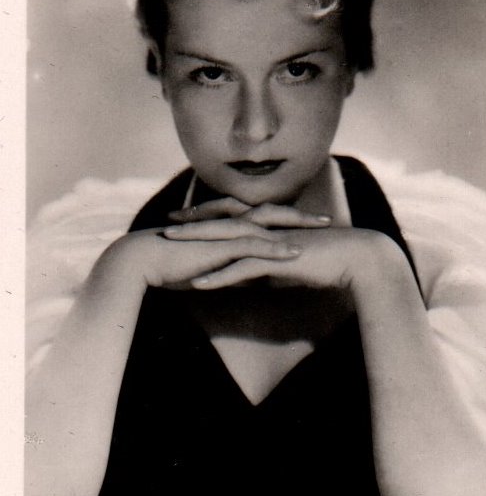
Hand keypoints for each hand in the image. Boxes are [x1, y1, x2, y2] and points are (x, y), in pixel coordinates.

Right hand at [100, 199, 331, 291]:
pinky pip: (252, 245)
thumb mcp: (215, 268)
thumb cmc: (175, 265)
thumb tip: (255, 281)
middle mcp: (229, 223)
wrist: (146, 260)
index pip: (266, 219)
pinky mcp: (219, 245)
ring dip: (296, 228)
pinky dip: (275, 249)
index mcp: (228, 225)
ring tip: (321, 233)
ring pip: (268, 226)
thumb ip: (236, 269)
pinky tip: (294, 254)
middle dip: (302, 218)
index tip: (314, 225)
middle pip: (274, 215)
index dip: (292, 221)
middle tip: (329, 222)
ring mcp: (224, 231)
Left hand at [165, 199, 405, 293]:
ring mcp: (271, 242)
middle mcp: (268, 228)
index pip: (233, 218)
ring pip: (225, 241)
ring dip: (196, 246)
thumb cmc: (332, 261)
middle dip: (192, 224)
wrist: (359, 259)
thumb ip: (276, 266)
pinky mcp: (276, 260)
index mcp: (272, 226)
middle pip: (222, 223)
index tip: (186, 220)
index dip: (209, 218)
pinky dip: (218, 277)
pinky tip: (197, 285)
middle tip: (166, 225)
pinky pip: (240, 269)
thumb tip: (263, 275)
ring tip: (169, 248)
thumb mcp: (297, 263)